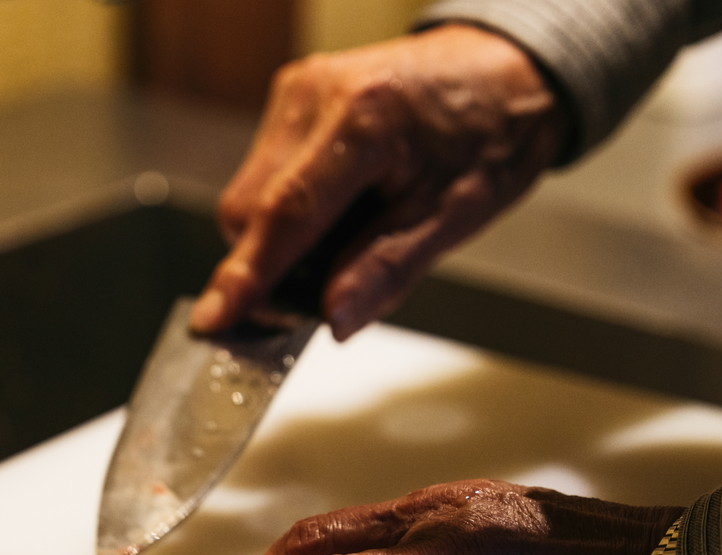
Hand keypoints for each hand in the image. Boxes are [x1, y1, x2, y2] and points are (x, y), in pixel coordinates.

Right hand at [191, 24, 566, 338]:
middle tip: (320, 293)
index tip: (214, 320)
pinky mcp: (291, 96)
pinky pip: (263, 172)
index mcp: (365, 119)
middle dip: (269, 264)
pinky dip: (287, 208)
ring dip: (279, 237)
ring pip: (248, 195)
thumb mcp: (458, 213)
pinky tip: (335, 208)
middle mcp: (317, 95)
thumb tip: (334, 318)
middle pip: (249, 208)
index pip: (285, 213)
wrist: (506, 67)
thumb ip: (388, 269)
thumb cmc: (492, 128)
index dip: (247, 275)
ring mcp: (297, 92)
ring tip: (347, 234)